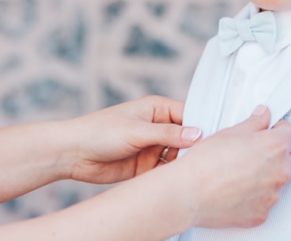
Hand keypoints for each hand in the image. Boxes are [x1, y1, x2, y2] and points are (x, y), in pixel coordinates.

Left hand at [60, 95, 202, 184]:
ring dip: (184, 164)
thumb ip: (167, 134)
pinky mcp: (147, 166)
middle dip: (196, 148)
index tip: (217, 139)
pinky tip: (178, 181)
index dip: (203, 125)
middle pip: (188, 137)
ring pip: (180, 156)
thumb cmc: (99, 131)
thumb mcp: (136, 131)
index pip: (189, 114)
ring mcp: (153, 147)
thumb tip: (198, 134)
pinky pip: (167, 171)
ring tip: (192, 172)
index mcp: (157, 108)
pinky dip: (172, 176)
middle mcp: (158, 127)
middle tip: (207, 159)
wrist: (74, 154)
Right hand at [172, 106, 290, 229]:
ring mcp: (273, 195)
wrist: (189, 193)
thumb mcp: (228, 133)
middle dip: (279, 150)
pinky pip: (267, 199)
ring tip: (241, 169)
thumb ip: (253, 123)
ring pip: (279, 179)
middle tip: (256, 148)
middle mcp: (279, 172)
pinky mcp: (263, 213)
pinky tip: (237, 187)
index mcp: (274, 147)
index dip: (280, 129)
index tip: (269, 130)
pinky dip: (257, 193)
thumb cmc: (204, 163)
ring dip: (268, 172)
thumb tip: (263, 117)